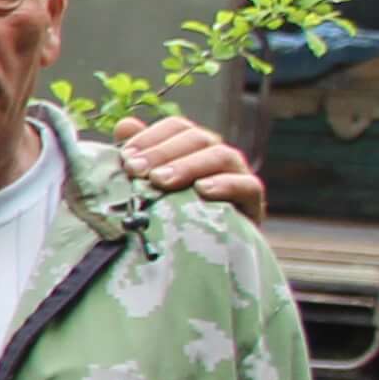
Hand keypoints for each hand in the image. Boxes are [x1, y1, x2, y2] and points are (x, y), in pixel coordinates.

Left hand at [114, 110, 266, 217]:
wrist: (206, 254)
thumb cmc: (172, 216)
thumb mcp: (149, 188)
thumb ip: (140, 158)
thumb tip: (125, 125)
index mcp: (193, 148)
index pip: (178, 127)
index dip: (151, 136)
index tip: (125, 156)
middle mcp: (217, 156)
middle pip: (197, 138)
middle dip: (162, 152)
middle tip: (136, 170)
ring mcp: (239, 176)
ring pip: (222, 156)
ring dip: (189, 166)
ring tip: (161, 180)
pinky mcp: (253, 202)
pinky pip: (248, 186)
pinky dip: (226, 185)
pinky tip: (202, 190)